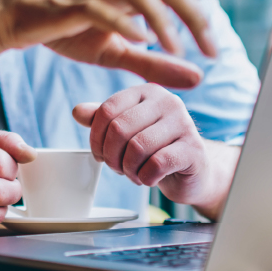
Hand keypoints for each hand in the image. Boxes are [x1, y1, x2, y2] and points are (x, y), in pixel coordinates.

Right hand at [0, 0, 271, 88]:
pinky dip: (123, 20)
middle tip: (213, 50)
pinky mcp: (71, 3)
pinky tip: (139, 39)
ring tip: (178, 48)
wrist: (13, 21)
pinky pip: (102, 6)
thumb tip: (200, 78)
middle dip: (197, 12)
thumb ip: (156, 63)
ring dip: (164, 16)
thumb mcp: (117, 53)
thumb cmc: (67, 31)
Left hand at [72, 84, 237, 218]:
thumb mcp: (127, 131)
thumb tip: (77, 111)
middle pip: (120, 128)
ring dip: (128, 169)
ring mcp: (184, 123)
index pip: (107, 110)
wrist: (192, 171)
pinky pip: (156, 164)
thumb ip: (103, 120)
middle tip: (117, 168)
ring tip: (133, 174)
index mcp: (147, 92)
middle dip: (111, 156)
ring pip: (137, 147)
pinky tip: (149, 178)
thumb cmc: (155, 149)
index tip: (99, 154)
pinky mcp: (194, 149)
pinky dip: (145, 177)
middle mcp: (167, 101)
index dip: (96, 138)